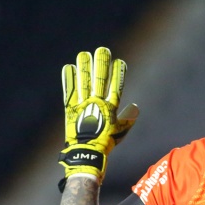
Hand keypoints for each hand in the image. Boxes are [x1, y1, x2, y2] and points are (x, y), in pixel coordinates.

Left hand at [58, 47, 137, 182]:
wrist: (87, 154)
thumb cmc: (105, 143)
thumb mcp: (120, 131)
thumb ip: (128, 118)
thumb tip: (136, 107)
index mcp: (111, 109)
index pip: (116, 87)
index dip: (118, 74)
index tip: (119, 61)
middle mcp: (97, 104)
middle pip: (100, 80)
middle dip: (101, 64)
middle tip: (102, 50)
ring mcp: (83, 105)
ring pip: (84, 82)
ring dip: (84, 67)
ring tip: (84, 54)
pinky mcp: (70, 109)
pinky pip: (70, 91)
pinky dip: (69, 79)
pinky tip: (69, 67)